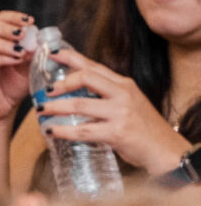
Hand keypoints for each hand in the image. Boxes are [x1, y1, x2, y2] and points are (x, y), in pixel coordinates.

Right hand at [0, 10, 37, 124]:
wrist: (2, 108)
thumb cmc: (14, 85)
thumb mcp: (28, 65)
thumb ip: (32, 51)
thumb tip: (40, 39)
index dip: (12, 17)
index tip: (29, 22)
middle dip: (5, 27)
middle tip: (22, 35)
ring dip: (5, 44)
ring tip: (22, 52)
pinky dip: (2, 58)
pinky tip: (16, 60)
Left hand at [42, 46, 183, 173]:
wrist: (165, 150)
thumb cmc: (143, 127)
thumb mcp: (129, 102)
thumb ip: (107, 93)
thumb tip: (74, 88)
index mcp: (124, 84)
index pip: (94, 66)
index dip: (71, 58)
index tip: (51, 54)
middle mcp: (123, 94)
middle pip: (86, 78)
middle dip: (61, 83)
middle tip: (45, 90)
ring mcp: (120, 113)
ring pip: (78, 105)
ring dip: (55, 107)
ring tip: (41, 110)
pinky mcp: (117, 132)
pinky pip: (82, 130)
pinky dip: (62, 130)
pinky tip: (51, 131)